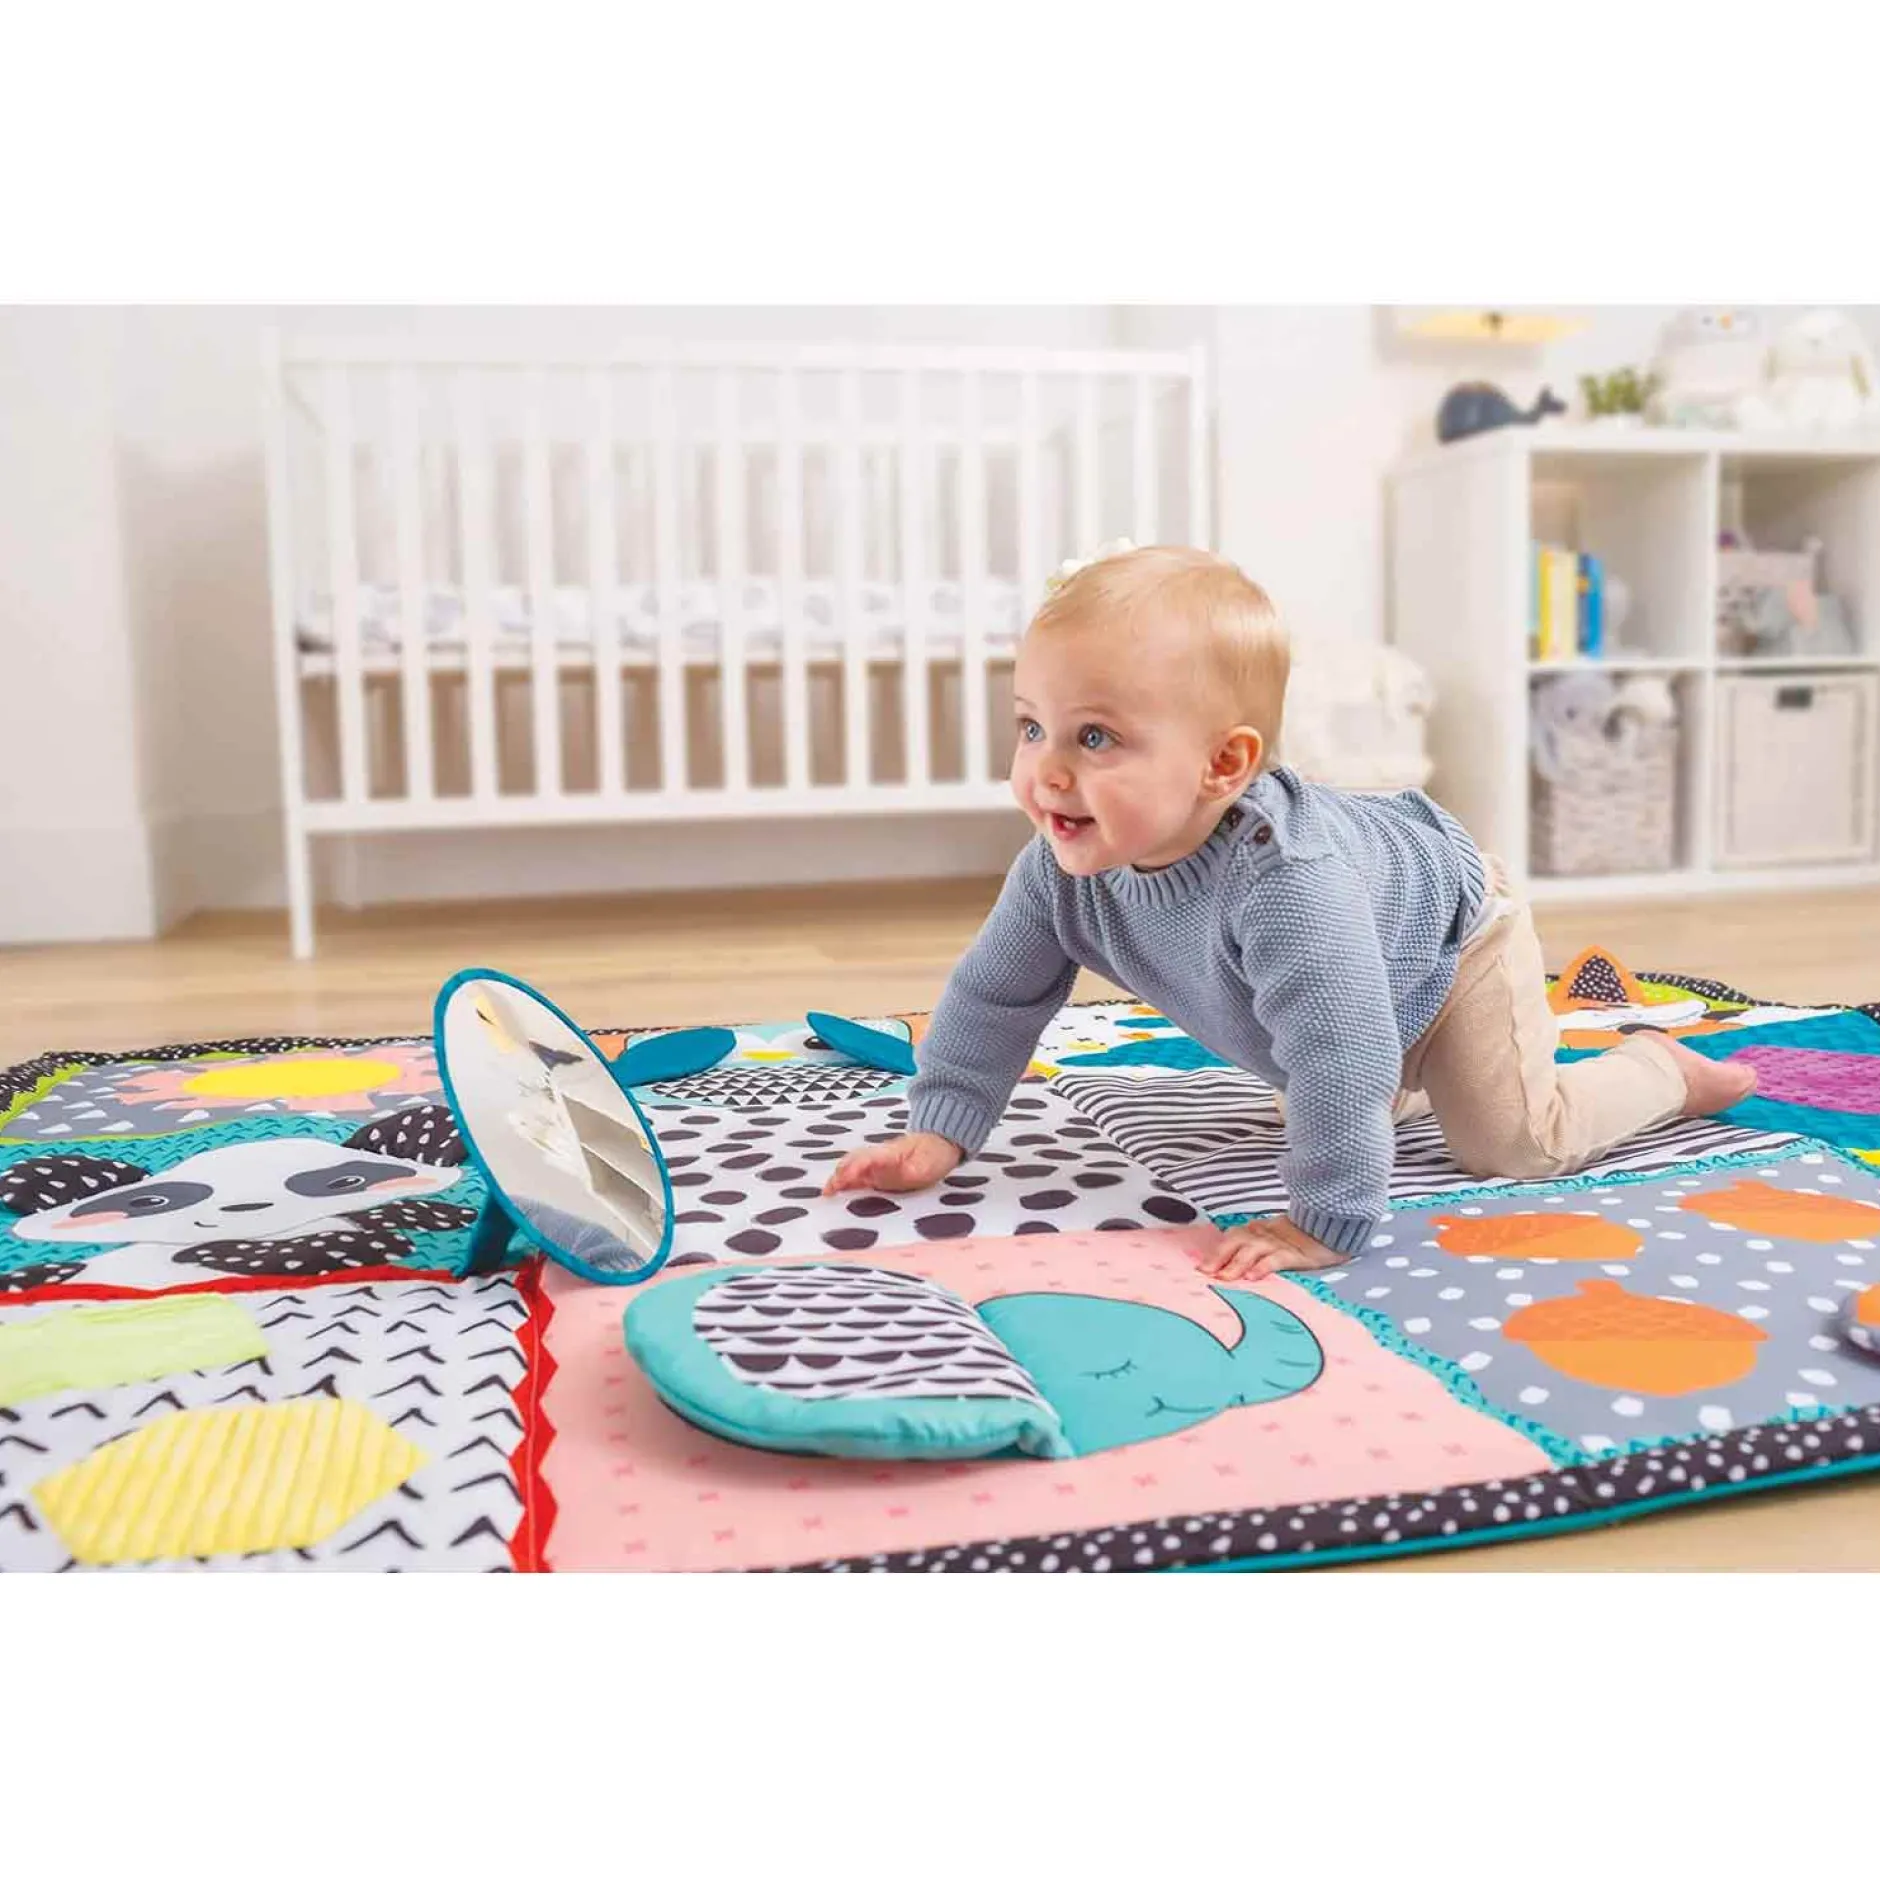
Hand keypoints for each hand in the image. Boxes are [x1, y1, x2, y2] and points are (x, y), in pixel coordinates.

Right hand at [822, 1131, 962, 1196]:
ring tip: (827, 1194)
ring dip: (838, 1178)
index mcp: (890, 1153)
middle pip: (853, 1161)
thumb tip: (908, 1174)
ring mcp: (877, 1164)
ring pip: (852, 1166)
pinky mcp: (877, 1172)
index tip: (844, 1180)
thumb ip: (917, 1168)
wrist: (939, 1143)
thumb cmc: (935, 1153)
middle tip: (827, 1192)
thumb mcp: (931, 1162)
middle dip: (840, 1175)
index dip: (855, 1169)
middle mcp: (879, 1157)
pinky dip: (844, 1183)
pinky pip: (857, 1175)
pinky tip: (836, 1194)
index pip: (867, 1158)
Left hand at [1200, 1218, 1350, 1283]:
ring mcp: (1278, 1243)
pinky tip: (1253, 1276)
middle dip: (1219, 1256)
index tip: (1199, 1267)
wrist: (1330, 1227)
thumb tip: (1227, 1268)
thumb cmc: (1299, 1238)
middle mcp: (1263, 1235)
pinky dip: (1262, 1267)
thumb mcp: (1272, 1241)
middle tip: (1205, 1272)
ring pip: (1251, 1250)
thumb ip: (1252, 1251)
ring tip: (1224, 1277)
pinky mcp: (1294, 1253)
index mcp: (1256, 1231)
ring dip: (1236, 1264)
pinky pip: (1275, 1259)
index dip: (1214, 1251)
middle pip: (1236, 1241)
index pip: (1230, 1238)